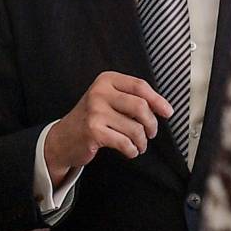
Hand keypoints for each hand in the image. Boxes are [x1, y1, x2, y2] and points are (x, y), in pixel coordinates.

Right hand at [44, 72, 172, 184]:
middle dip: (151, 124)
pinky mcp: (93, 131)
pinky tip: (130, 150)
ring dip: (142, 141)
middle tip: (151, 132)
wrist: (63, 138)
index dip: (158, 100)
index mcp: (106, 80)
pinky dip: (132, 149)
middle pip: (141, 106)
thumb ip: (131, 98)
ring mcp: (95, 111)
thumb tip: (162, 107)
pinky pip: (125, 142)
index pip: (140, 86)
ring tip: (139, 144)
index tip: (167, 112)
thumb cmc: (91, 119)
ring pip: (135, 127)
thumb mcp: (108, 99)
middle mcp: (99, 92)